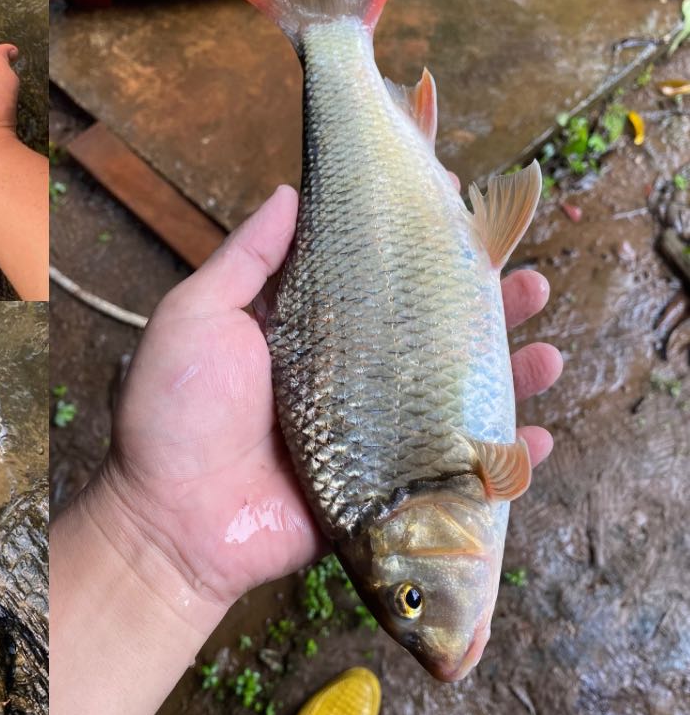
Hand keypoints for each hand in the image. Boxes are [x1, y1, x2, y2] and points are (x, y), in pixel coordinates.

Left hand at [102, 184, 562, 608]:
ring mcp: (369, 433)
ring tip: (547, 349)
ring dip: (505, 371)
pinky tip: (537, 439)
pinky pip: (453, 469)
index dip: (414, 244)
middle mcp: (346, 376)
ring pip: (451, 394)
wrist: (168, 522)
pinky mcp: (382, 486)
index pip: (373, 276)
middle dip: (480, 303)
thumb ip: (246, 259)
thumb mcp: (196, 317)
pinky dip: (500, 459)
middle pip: (427, 331)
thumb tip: (289, 191)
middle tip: (523, 274)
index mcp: (306, 331)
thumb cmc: (172, 414)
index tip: (454, 208)